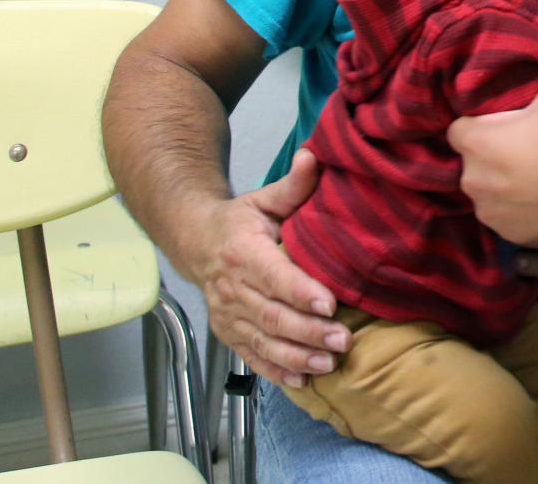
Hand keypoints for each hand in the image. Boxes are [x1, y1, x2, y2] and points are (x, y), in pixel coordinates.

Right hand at [188, 149, 348, 387]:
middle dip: (307, 330)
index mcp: (242, 252)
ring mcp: (227, 314)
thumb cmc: (241, 221)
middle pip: (271, 314)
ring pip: (262, 340)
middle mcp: (230, 287)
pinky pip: (252, 355)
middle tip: (342, 339)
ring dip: (296, 355)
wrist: (195, 243)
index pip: (274, 275)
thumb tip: (315, 157)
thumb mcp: (263, 199)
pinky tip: (303, 380)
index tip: (329, 302)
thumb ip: (293, 185)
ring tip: (329, 362)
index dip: (300, 290)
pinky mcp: (228, 333)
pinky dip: (276, 370)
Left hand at [452, 77, 537, 242]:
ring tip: (535, 182)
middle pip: (473, 165)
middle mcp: (471, 178)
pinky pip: (507, 219)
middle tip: (524, 154)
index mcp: (475, 143)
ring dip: (503, 189)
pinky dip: (519, 213)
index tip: (500, 129)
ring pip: (488, 195)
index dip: (477, 128)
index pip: (458, 131)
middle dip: (492, 161)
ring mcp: (487, 210)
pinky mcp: (506, 232)